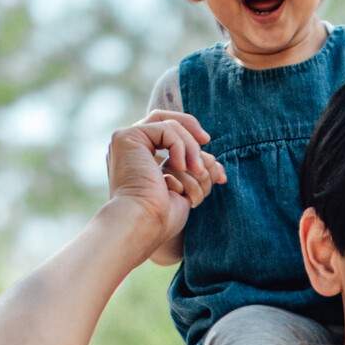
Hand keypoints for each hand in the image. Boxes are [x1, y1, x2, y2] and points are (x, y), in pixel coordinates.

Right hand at [105, 112, 227, 250]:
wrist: (143, 223)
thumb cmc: (161, 216)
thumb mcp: (186, 189)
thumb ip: (197, 171)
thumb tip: (218, 168)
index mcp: (139, 158)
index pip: (168, 134)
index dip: (192, 141)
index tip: (212, 164)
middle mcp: (130, 147)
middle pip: (167, 121)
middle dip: (192, 129)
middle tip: (206, 141)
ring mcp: (125, 141)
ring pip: (171, 125)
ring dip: (191, 148)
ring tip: (196, 170)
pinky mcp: (126, 137)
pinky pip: (166, 128)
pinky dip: (180, 146)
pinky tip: (180, 167)